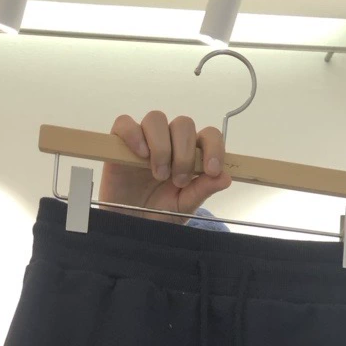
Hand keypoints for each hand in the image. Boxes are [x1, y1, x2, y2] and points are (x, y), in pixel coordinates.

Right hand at [99, 112, 231, 223]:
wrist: (130, 226)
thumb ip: (203, 190)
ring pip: (156, 119)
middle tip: (178, 181)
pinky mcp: (119, 143)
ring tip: (158, 174)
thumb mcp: (184, 206)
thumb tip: (226, 178)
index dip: (213, 147)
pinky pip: (125, 123)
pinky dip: (134, 135)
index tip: (211, 170)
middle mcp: (169, 141)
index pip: (208, 135)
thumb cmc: (158, 214)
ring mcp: (144, 139)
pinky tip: (141, 155)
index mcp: (190, 154)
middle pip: (183, 124)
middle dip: (185, 153)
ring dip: (162, 146)